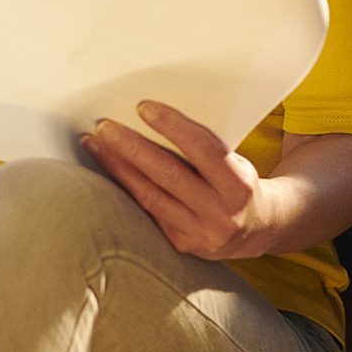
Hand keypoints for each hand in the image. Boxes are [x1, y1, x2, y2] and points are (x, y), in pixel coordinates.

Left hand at [82, 99, 274, 260]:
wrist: (257, 228)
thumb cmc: (238, 182)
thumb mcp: (235, 163)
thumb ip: (203, 149)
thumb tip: (152, 118)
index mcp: (239, 186)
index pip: (203, 150)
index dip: (173, 127)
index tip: (143, 107)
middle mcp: (220, 213)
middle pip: (168, 175)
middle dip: (132, 148)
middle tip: (104, 126)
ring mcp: (198, 234)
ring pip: (150, 196)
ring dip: (118, 168)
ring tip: (94, 144)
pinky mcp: (180, 245)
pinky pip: (146, 213)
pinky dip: (123, 189)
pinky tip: (105, 171)